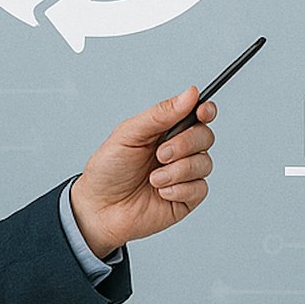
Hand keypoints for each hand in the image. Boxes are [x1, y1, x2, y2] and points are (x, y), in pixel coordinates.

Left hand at [69, 87, 217, 256]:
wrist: (98, 209)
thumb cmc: (108, 170)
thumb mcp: (129, 134)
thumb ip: (160, 114)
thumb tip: (189, 94)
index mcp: (165, 130)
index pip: (196, 114)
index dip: (205, 110)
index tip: (202, 111)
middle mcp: (178, 151)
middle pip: (205, 136)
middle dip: (184, 144)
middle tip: (160, 154)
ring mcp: (184, 175)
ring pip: (204, 163)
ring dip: (178, 170)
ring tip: (153, 178)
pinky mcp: (186, 198)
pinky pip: (199, 188)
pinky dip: (179, 189)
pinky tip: (160, 192)